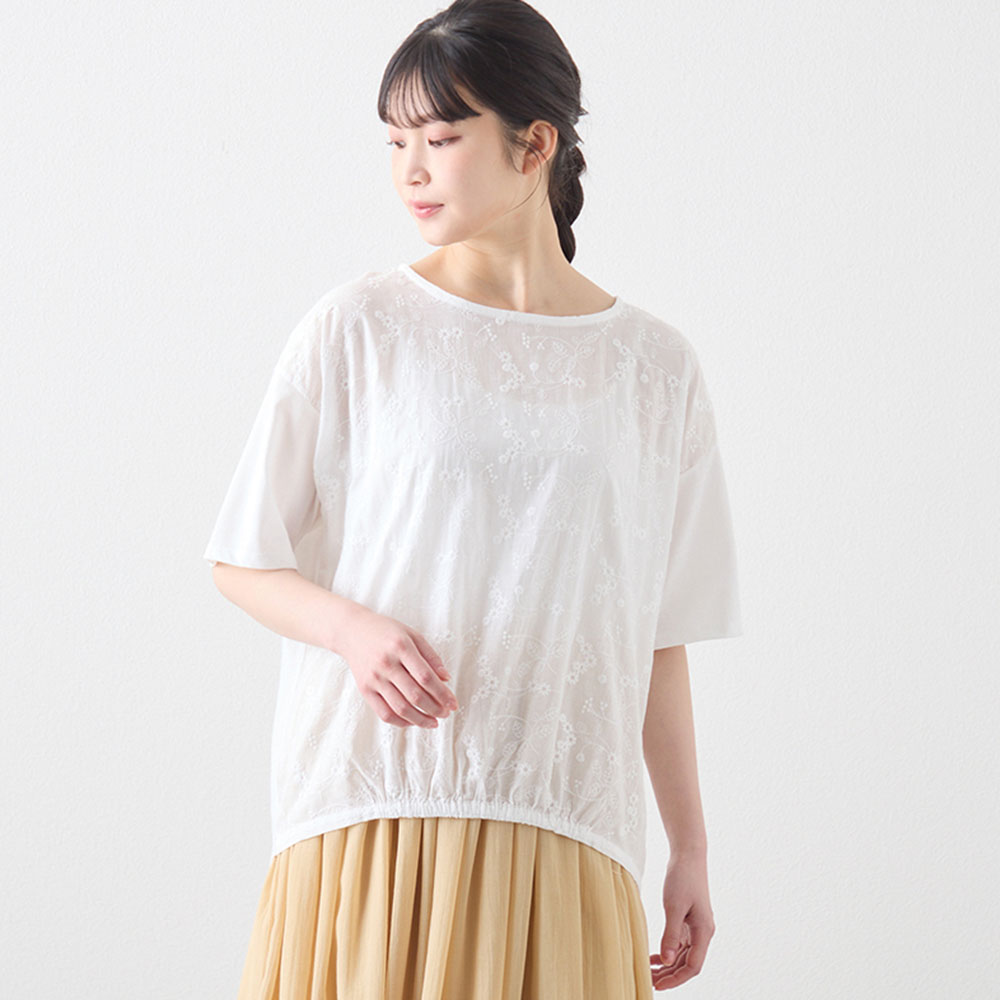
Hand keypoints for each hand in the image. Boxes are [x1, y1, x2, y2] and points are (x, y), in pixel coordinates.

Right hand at [339, 607, 458, 728]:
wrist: (352, 632)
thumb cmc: (386, 631)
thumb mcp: (412, 634)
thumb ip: (430, 656)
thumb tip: (446, 679)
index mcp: (401, 647)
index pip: (426, 677)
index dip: (443, 694)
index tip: (453, 703)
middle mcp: (386, 663)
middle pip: (415, 695)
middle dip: (435, 709)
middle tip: (446, 713)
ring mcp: (374, 678)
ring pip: (400, 708)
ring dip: (420, 720)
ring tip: (433, 722)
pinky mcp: (364, 690)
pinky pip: (384, 713)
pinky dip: (401, 722)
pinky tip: (413, 721)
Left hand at [649, 851, 714, 989]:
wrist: (688, 855)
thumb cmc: (682, 878)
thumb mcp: (673, 906)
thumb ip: (671, 935)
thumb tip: (668, 961)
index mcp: (704, 931)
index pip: (692, 967)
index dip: (676, 979)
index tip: (658, 986)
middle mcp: (703, 932)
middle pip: (688, 964)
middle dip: (671, 976)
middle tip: (649, 982)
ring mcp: (697, 926)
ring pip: (684, 955)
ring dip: (669, 966)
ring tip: (649, 972)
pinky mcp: (690, 919)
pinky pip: (681, 943)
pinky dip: (669, 951)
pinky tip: (655, 957)